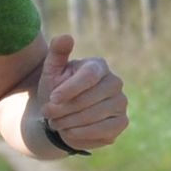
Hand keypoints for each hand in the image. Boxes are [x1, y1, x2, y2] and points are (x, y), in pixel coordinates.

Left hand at [35, 32, 128, 153]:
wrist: (63, 116)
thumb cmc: (57, 90)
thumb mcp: (52, 71)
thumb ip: (57, 52)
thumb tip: (65, 37)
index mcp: (98, 66)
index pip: (88, 76)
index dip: (69, 89)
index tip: (52, 99)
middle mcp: (115, 82)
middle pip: (90, 98)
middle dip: (65, 108)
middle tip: (48, 113)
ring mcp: (121, 102)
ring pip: (95, 115)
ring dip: (70, 122)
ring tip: (55, 122)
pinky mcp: (122, 122)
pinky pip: (103, 130)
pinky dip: (82, 133)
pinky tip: (69, 132)